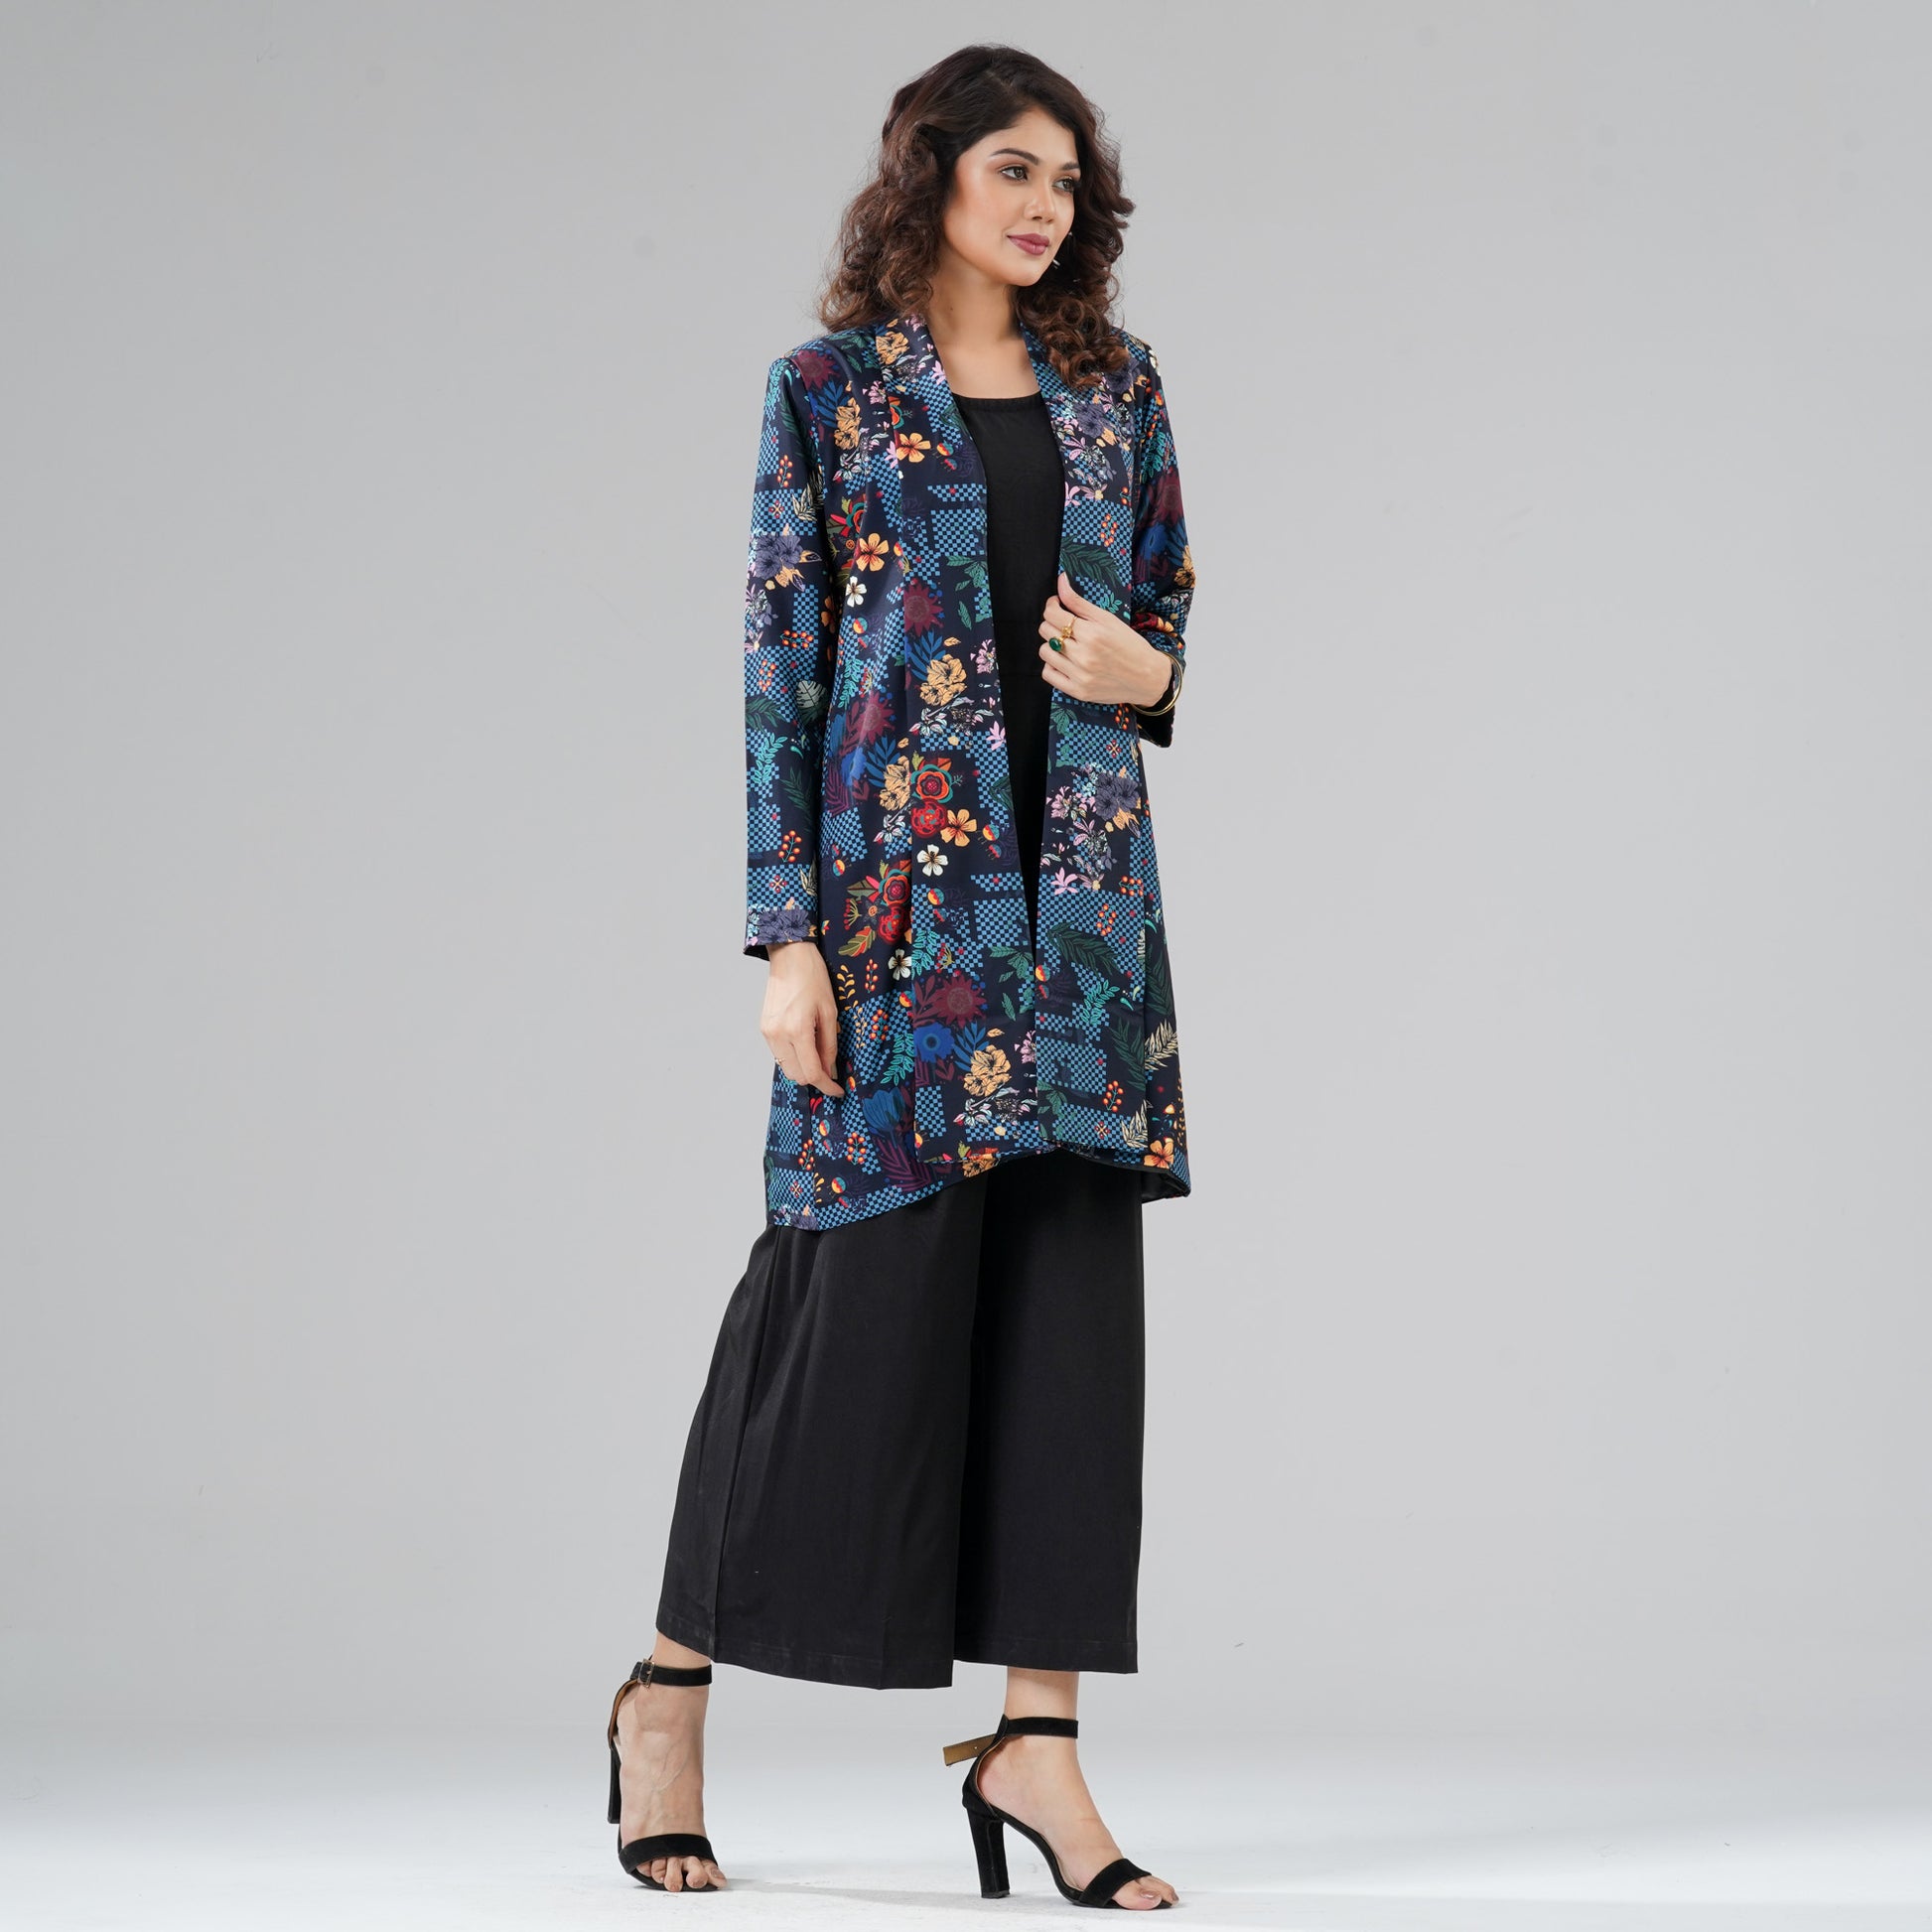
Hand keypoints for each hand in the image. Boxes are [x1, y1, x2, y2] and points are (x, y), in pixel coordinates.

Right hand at [762, 941, 844, 1096]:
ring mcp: (768, 1033)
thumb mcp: (830, 1012)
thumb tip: (830, 1070)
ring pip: (786, 1068)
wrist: (789, 957)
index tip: (837, 1090)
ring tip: (817, 1053)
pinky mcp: (764, 1029)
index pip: (812, 1072)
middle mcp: (778, 1035)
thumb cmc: (814, 979)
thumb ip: (829, 1045)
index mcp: (798, 1030)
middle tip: (831, 1070)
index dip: (827, 1086)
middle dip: (815, 1077)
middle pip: (797, 1076)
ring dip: (803, 1067)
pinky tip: (804, 1044)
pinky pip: (779, 1054)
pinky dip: (793, 1057)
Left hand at [1038, 570, 1172, 708]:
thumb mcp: (1107, 619)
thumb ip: (1079, 601)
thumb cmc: (1130, 645)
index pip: (1052, 614)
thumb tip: (1060, 580)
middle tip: (1065, 625)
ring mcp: (1079, 675)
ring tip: (1067, 644)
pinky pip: (1048, 674)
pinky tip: (1065, 661)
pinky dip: (1052, 665)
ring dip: (1052, 644)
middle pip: (1045, 631)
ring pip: (1045, 652)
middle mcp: (1083, 655)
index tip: (1058, 606)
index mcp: (1092, 634)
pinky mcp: (1077, 691)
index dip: (1052, 606)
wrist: (1147, 678)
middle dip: (1052, 623)